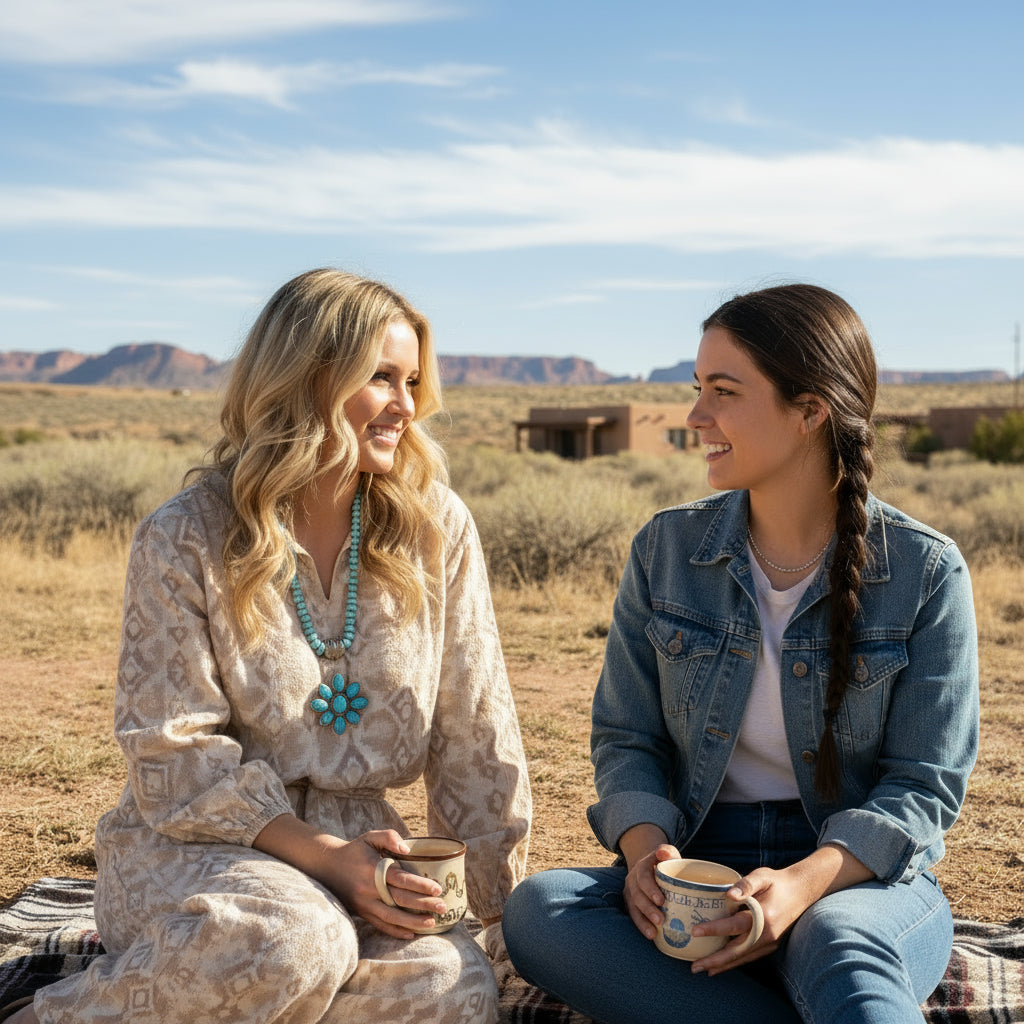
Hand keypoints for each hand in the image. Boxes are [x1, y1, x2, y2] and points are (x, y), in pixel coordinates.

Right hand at [331, 831, 449, 939]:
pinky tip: (411, 934)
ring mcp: (364, 904)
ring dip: (412, 922)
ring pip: (391, 916)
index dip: (420, 885)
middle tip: (443, 907)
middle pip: (400, 899)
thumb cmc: (355, 849)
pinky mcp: (361, 913)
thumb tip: (407, 850)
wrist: (327, 866)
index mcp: (373, 869)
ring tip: (432, 923)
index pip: (401, 879)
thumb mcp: (370, 836)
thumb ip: (389, 837)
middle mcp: (369, 889)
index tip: (438, 889)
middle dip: (423, 905)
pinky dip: (395, 931)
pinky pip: (379, 925)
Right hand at [618, 825, 679, 941]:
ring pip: (633, 907)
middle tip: (660, 920)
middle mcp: (633, 879)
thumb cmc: (665, 862)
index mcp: (642, 867)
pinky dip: (641, 925)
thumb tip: (663, 852)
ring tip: (653, 933)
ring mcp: (630, 892)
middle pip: (637, 895)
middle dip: (648, 909)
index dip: (650, 889)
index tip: (661, 900)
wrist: (650, 865)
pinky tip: (651, 935)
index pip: (644, 877)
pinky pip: (633, 915)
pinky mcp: (631, 903)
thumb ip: (667, 851)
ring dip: (642, 921)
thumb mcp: (668, 853)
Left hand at [690, 845, 873, 975]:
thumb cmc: (778, 881)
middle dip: (714, 960)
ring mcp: (770, 942)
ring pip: (743, 958)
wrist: (803, 891)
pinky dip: (735, 962)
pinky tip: (722, 965)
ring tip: (704, 969)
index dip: (714, 929)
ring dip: (723, 965)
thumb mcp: (762, 876)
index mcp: (763, 916)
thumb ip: (746, 884)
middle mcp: (767, 934)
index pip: (734, 926)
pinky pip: (750, 956)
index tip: (694, 932)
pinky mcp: (771, 944)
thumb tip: (729, 895)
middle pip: (737, 951)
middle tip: (694, 967)